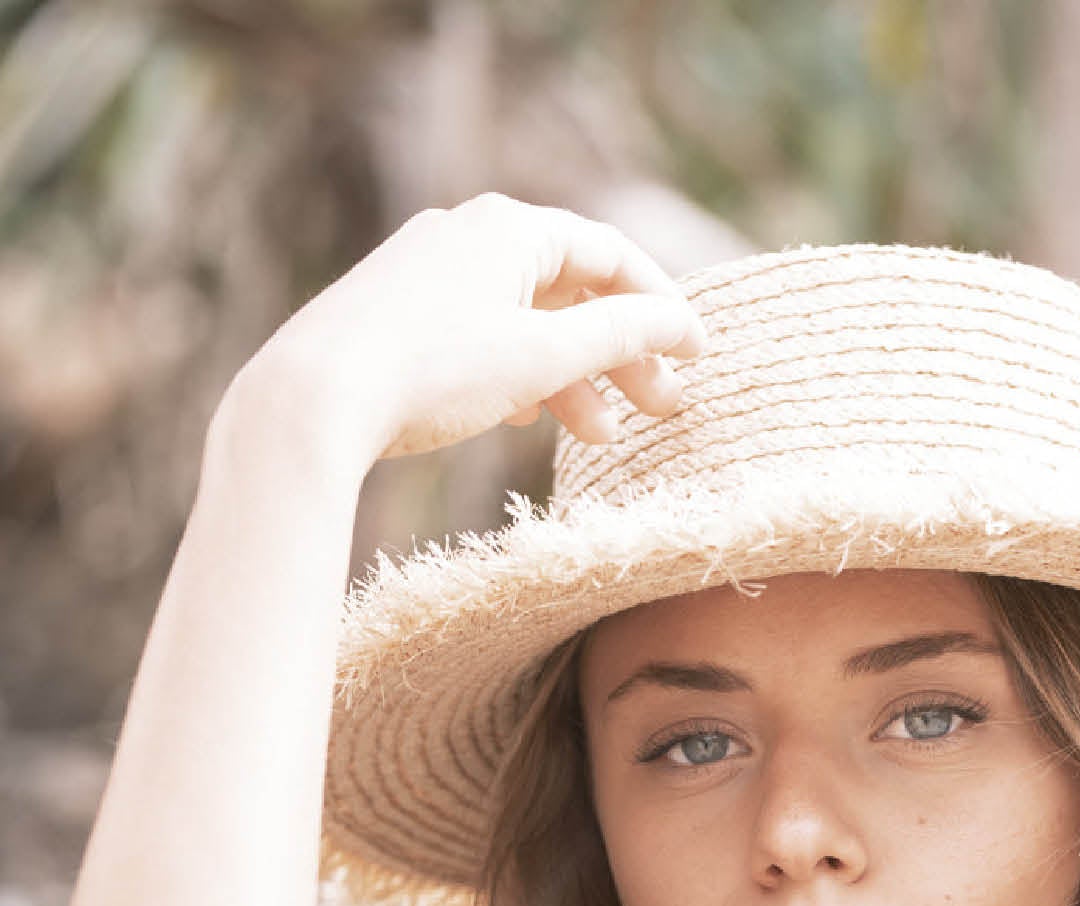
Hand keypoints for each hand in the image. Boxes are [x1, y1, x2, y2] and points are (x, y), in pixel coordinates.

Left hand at [229, 193, 708, 470]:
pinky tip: (531, 422)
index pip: (610, 255)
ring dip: (575, 377)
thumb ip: (620, 336)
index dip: (661, 306)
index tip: (697, 354)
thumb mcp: (543, 356)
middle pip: (570, 291)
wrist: (313, 400)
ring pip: (526, 321)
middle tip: (662, 408)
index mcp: (508, 227)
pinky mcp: (399, 317)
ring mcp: (428, 275)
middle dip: (621, 354)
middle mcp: (467, 235)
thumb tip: (681, 323)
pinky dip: (522, 377)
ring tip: (602, 436)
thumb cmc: (432, 370)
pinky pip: (484, 338)